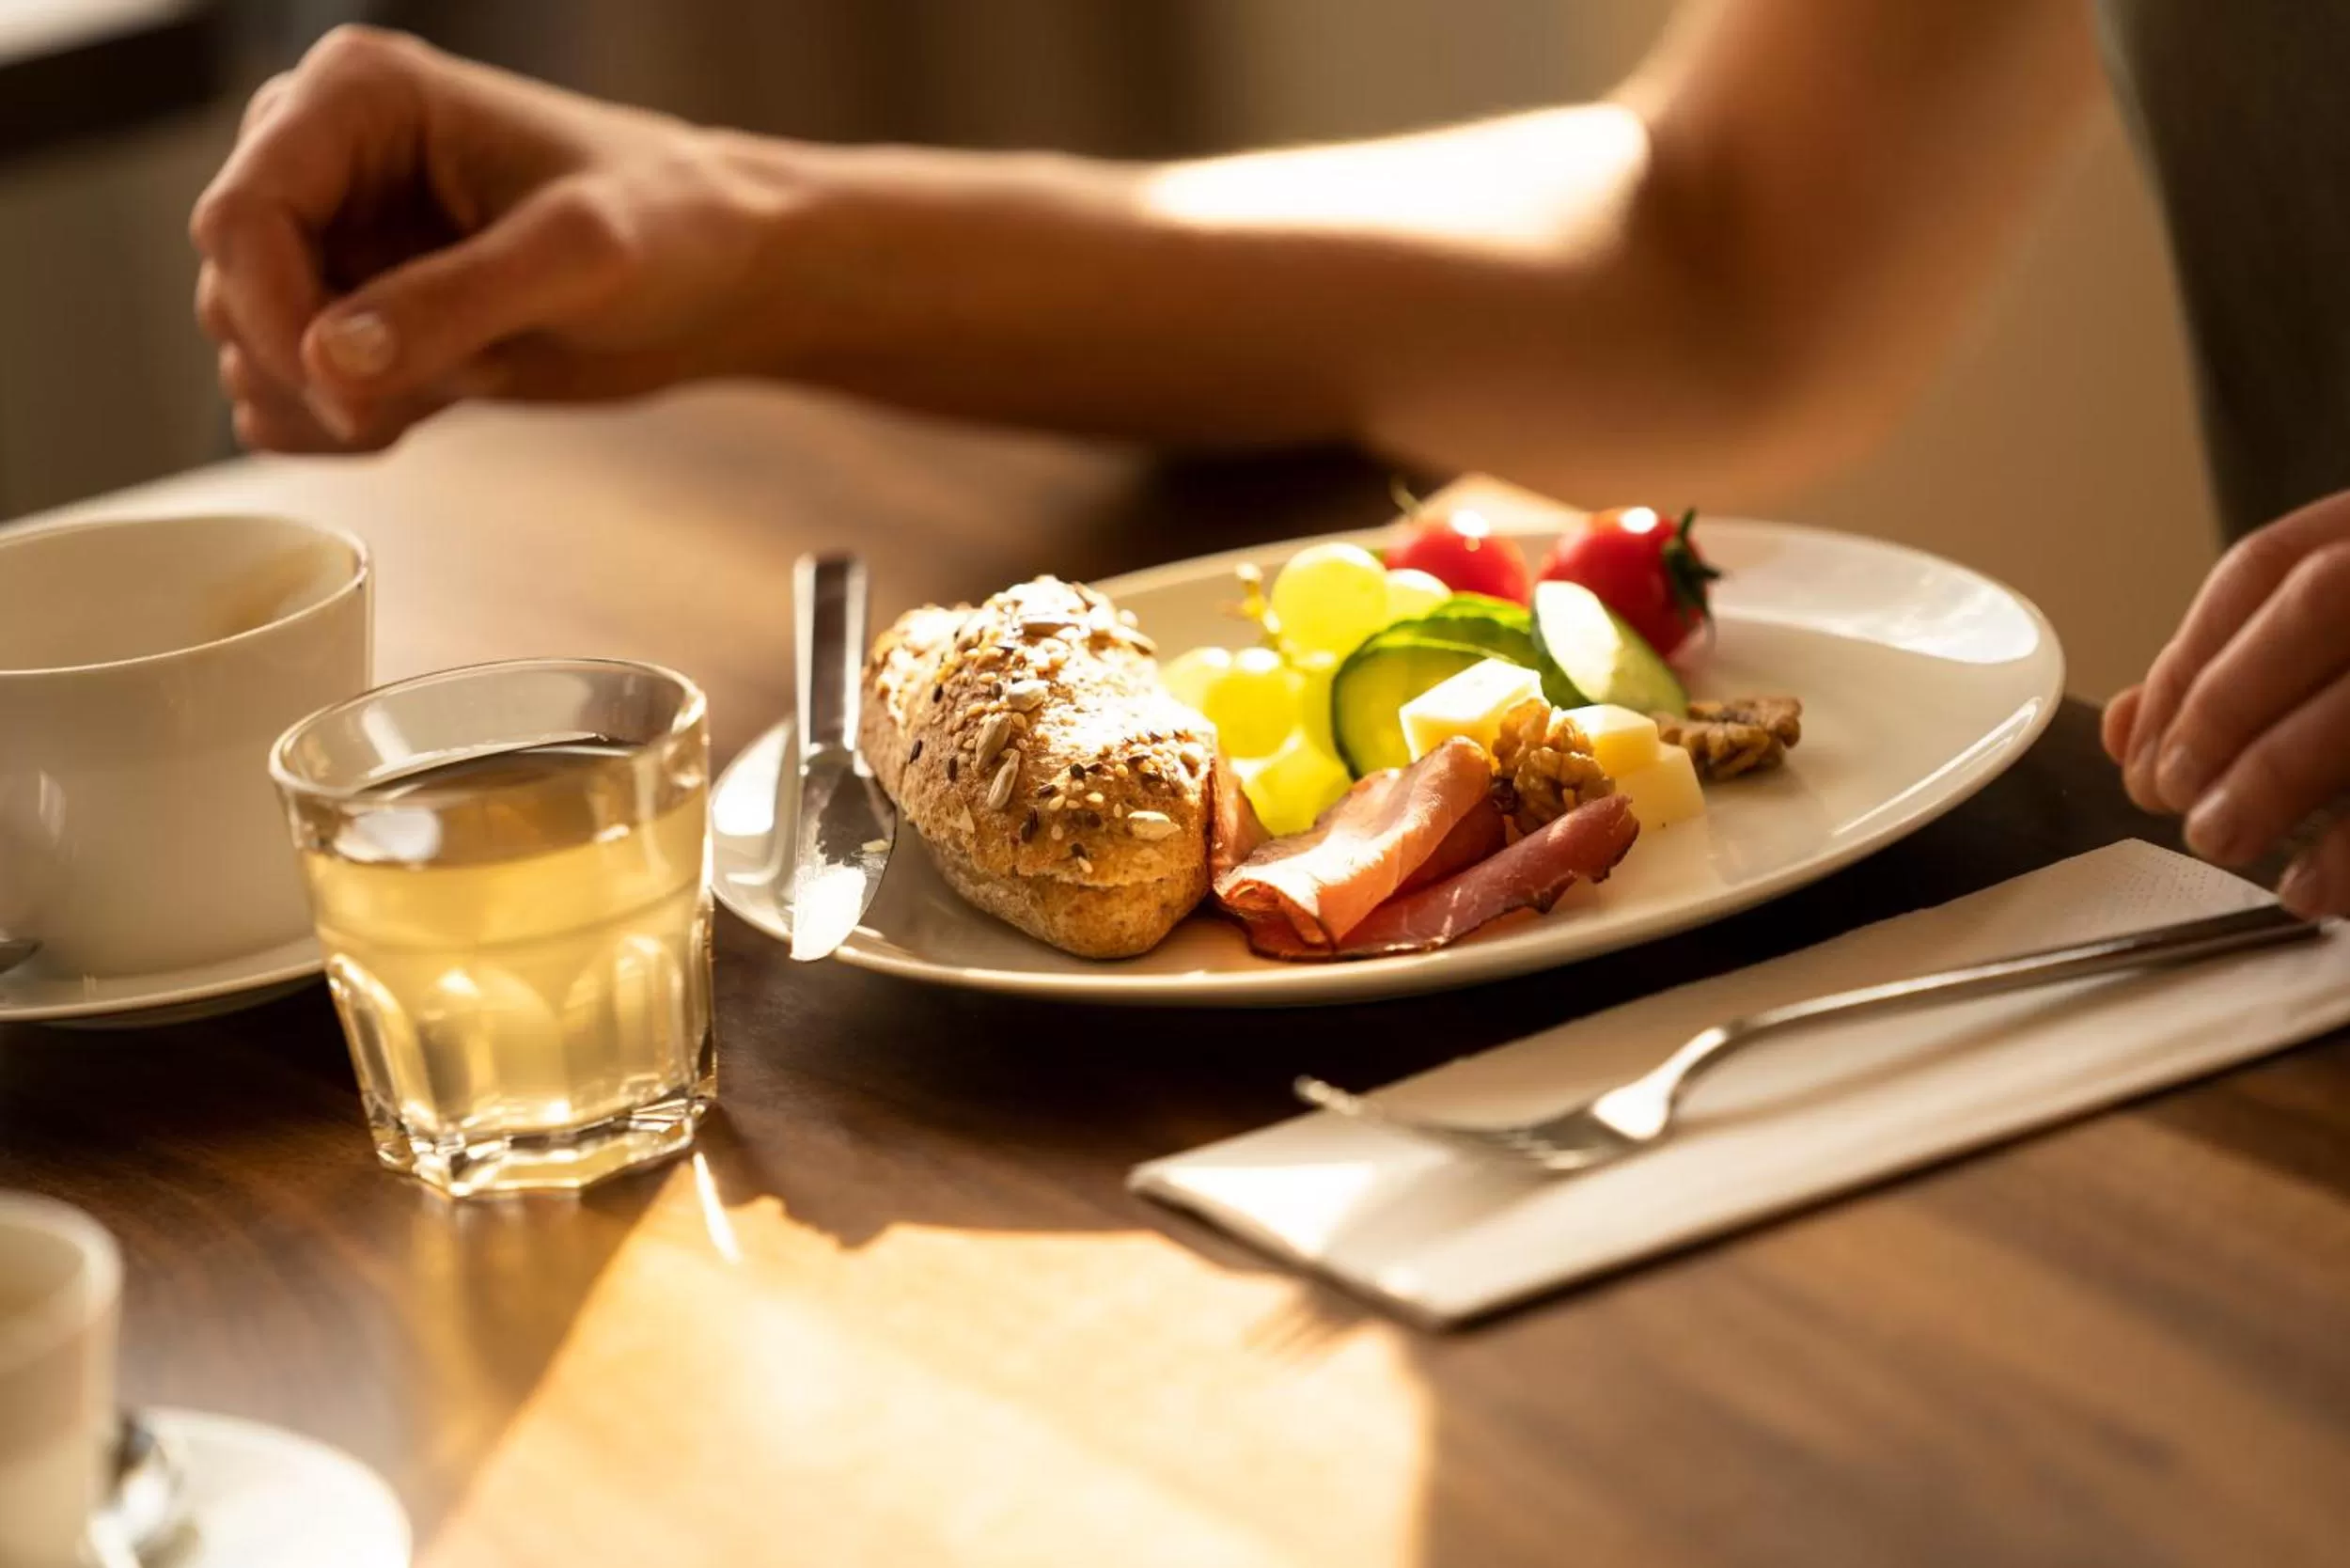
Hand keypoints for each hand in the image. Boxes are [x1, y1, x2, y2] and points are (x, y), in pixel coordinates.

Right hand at [191, 27, 805, 450]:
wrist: (728, 278)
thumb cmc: (676, 229)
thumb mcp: (576, 261)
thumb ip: (452, 305)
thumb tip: (330, 362)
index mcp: (356, 97)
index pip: (240, 215)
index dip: (273, 313)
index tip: (344, 389)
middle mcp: (330, 159)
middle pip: (232, 287)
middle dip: (309, 364)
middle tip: (423, 393)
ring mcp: (345, 241)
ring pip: (256, 345)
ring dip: (332, 401)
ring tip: (452, 386)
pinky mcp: (372, 316)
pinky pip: (298, 389)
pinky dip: (342, 425)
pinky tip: (423, 416)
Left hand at [2103, 489, 2349, 916]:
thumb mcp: (2336, 646)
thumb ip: (2241, 674)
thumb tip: (2127, 730)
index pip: (2272, 568)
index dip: (2190, 662)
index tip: (2142, 751)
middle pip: (2323, 605)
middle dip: (2226, 708)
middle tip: (2175, 803)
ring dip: (2282, 773)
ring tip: (2224, 846)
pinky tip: (2318, 888)